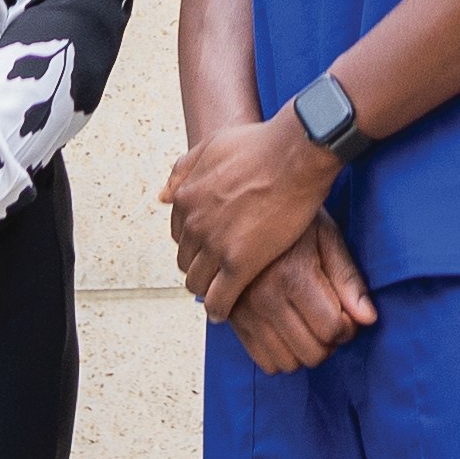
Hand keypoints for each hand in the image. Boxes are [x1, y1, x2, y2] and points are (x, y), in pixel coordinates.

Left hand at [164, 108, 337, 318]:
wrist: (295, 154)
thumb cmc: (261, 145)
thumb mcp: (212, 146)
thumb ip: (184, 170)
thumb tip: (164, 195)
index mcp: (186, 197)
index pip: (179, 234)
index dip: (194, 244)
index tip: (208, 249)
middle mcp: (194, 223)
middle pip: (185, 260)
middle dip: (199, 267)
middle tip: (216, 273)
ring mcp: (215, 245)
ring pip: (197, 282)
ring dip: (206, 290)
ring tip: (220, 294)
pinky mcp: (240, 263)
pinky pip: (219, 298)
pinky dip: (219, 309)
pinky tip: (225, 312)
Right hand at [226, 227, 373, 381]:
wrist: (243, 206)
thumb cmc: (293, 220)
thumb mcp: (327, 237)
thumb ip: (348, 279)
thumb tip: (369, 319)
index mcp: (293, 275)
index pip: (331, 329)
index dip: (348, 327)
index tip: (347, 314)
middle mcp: (265, 298)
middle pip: (312, 353)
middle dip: (329, 342)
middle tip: (330, 320)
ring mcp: (245, 312)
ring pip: (288, 363)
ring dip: (305, 350)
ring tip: (309, 324)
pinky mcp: (233, 320)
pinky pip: (264, 362)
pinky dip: (282, 355)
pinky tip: (288, 331)